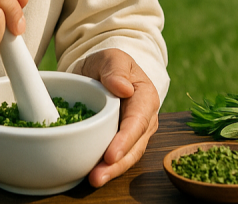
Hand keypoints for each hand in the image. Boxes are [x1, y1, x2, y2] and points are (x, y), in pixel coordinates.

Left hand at [78, 49, 159, 187]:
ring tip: (93, 179)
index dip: (126, 139)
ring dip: (111, 170)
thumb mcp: (111, 57)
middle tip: (97, 176)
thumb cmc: (110, 64)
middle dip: (118, 163)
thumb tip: (123, 88)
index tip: (111, 154)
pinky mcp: (121, 141)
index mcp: (146, 96)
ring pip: (127, 156)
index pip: (138, 121)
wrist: (102, 71)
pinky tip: (91, 174)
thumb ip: (115, 69)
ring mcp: (134, 133)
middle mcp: (145, 118)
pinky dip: (105, 167)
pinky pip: (116, 157)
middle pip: (135, 145)